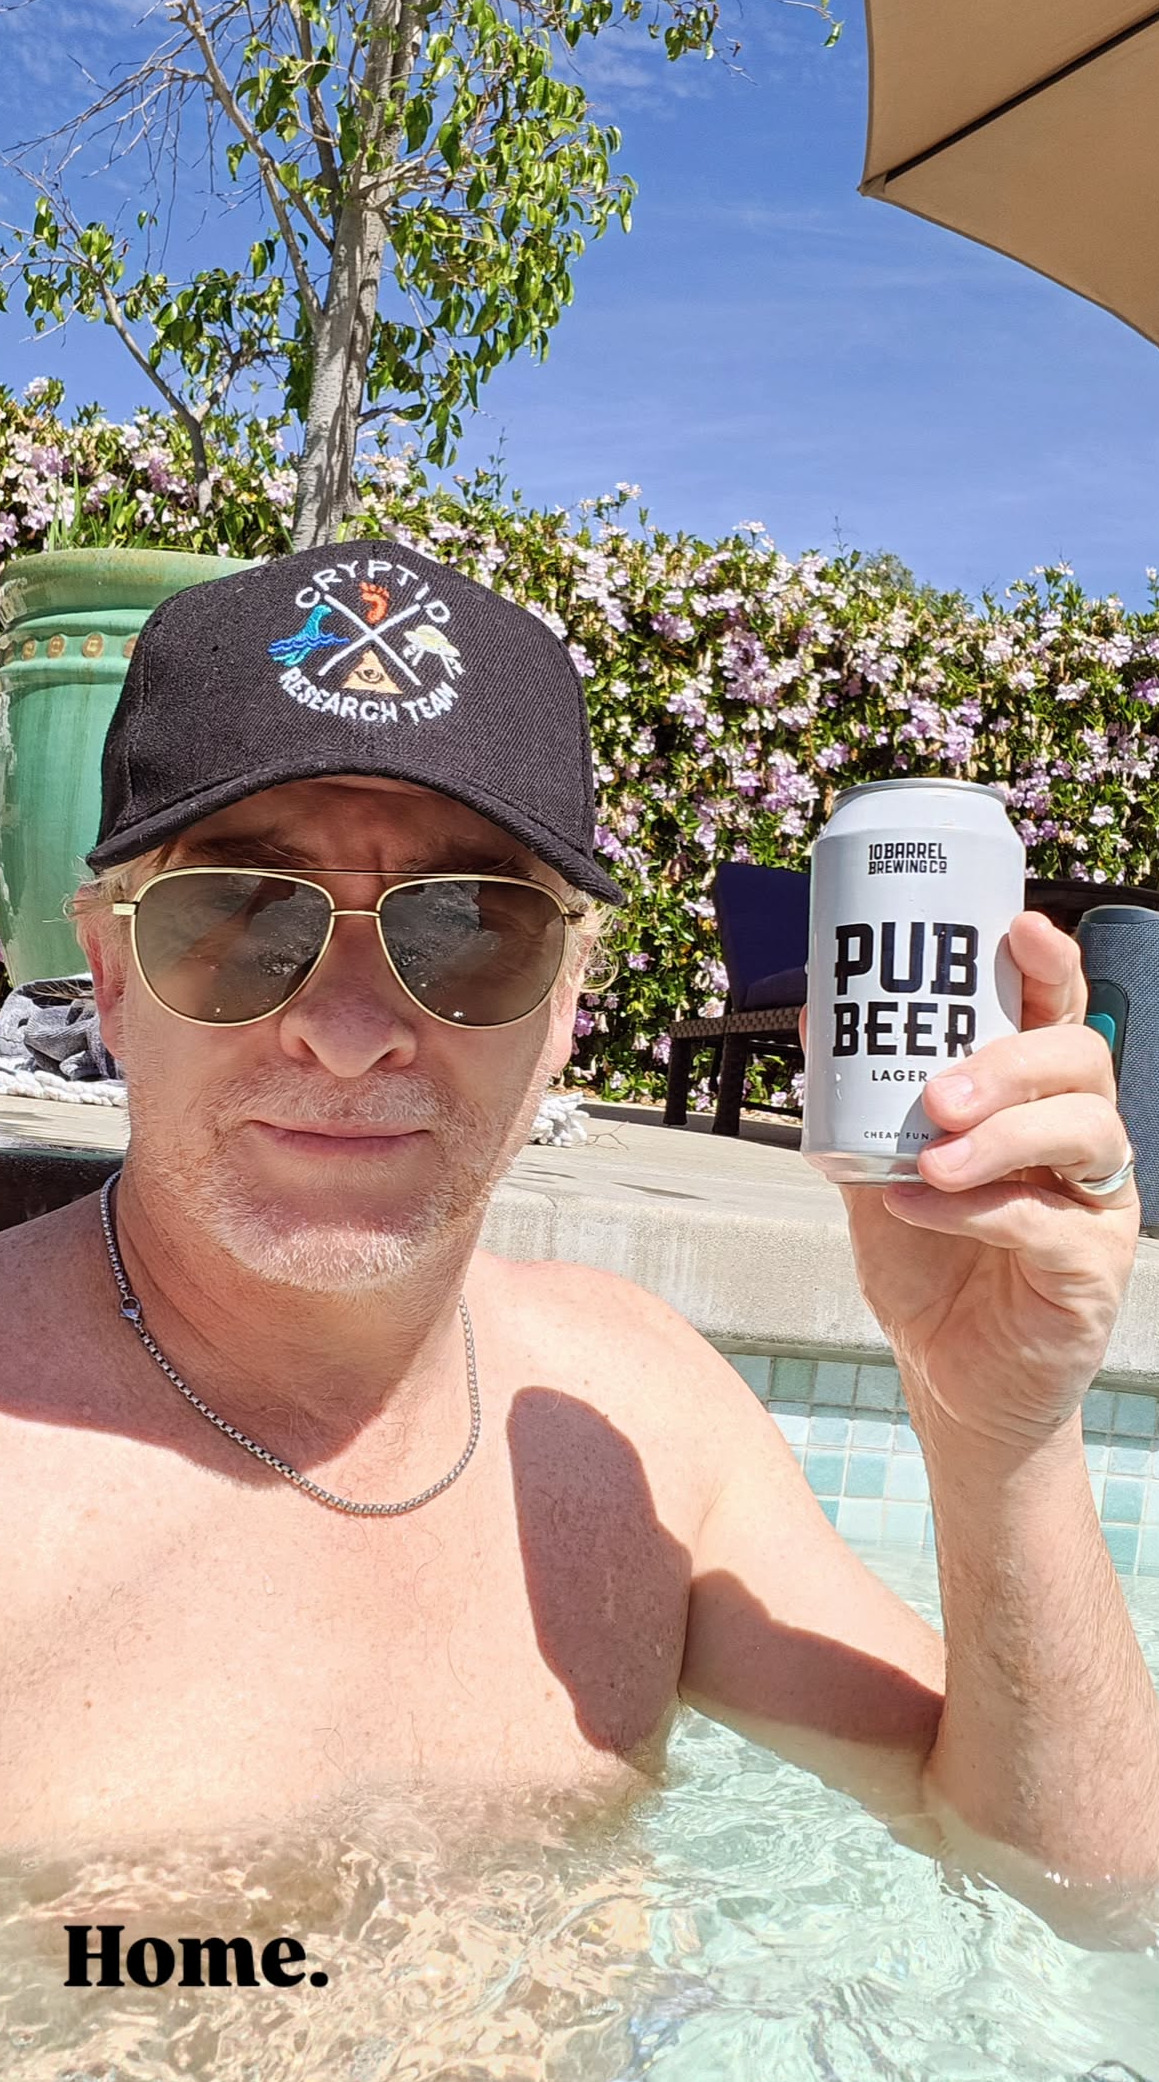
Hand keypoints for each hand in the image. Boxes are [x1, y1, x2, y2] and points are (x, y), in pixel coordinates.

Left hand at [836, 911, 1137, 1453]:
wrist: (946, 1380)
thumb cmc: (927, 1267)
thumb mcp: (878, 1174)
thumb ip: (856, 1106)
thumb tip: (818, 1014)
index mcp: (1033, 1100)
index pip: (1057, 1013)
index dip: (1049, 963)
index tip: (1016, 927)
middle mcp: (1078, 1138)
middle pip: (1081, 1059)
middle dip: (1010, 1061)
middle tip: (937, 1092)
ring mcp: (1095, 1202)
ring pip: (1083, 1130)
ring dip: (1001, 1135)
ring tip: (930, 1156)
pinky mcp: (1091, 1268)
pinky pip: (1049, 1222)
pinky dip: (977, 1209)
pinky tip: (918, 1207)